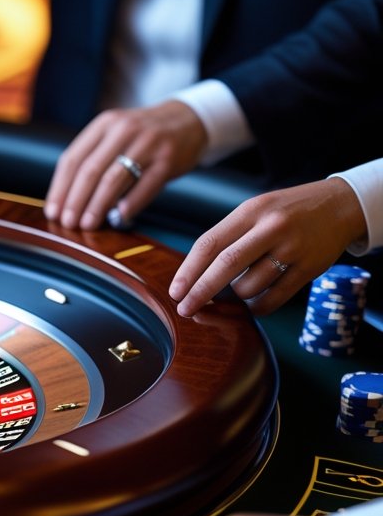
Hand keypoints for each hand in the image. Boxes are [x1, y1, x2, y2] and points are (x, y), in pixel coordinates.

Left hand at [44, 100, 206, 229]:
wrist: (188, 120)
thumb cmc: (142, 136)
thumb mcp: (114, 134)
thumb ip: (91, 158)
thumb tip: (65, 200)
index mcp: (104, 125)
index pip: (73, 159)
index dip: (60, 188)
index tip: (52, 212)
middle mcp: (124, 130)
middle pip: (90, 170)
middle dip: (75, 201)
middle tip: (67, 223)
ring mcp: (148, 143)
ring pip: (114, 179)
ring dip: (97, 206)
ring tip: (87, 225)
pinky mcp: (167, 159)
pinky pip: (144, 186)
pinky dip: (130, 205)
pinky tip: (118, 218)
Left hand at [170, 178, 366, 316]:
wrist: (341, 205)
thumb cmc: (286, 212)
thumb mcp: (255, 210)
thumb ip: (228, 237)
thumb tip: (194, 276)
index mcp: (251, 212)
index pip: (210, 243)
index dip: (188, 270)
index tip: (175, 291)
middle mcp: (272, 228)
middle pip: (226, 265)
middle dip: (201, 292)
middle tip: (185, 309)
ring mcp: (293, 249)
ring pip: (249, 286)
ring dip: (236, 296)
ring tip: (240, 286)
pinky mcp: (310, 269)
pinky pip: (273, 299)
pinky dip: (256, 307)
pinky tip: (253, 301)